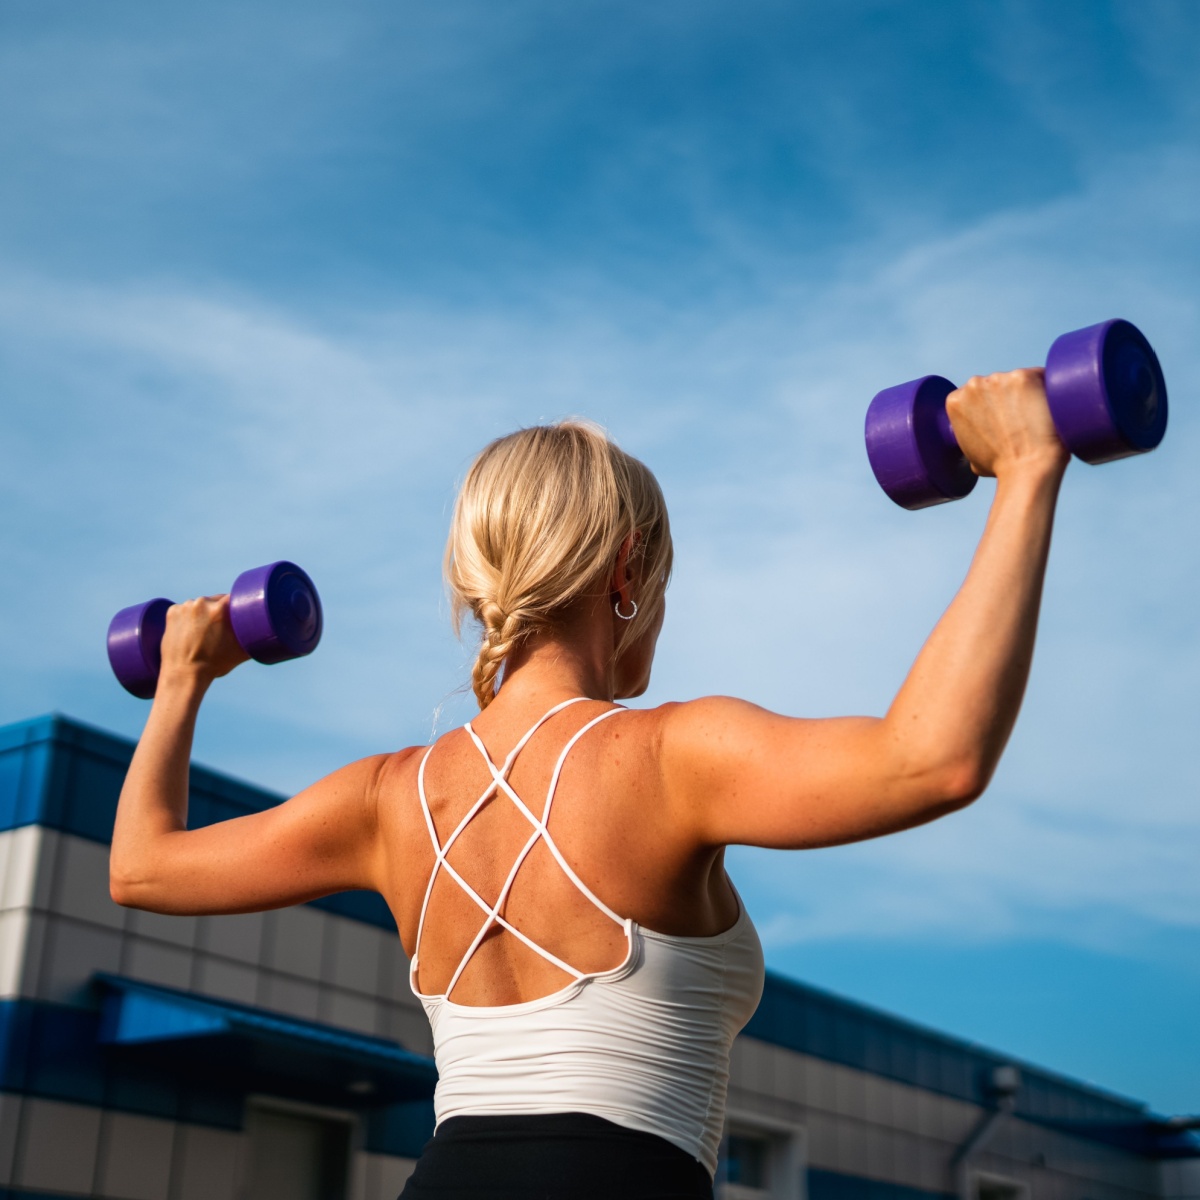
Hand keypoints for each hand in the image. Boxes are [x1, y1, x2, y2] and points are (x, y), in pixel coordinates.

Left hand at [159, 595, 249, 686]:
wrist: (184, 675)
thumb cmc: (215, 664)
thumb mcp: (242, 651)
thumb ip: (256, 638)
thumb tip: (270, 634)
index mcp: (221, 609)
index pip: (234, 597)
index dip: (238, 605)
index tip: (238, 614)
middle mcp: (202, 603)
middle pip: (216, 600)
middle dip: (219, 611)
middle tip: (220, 628)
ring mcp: (184, 607)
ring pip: (200, 605)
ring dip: (203, 613)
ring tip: (203, 632)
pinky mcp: (172, 612)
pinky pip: (184, 609)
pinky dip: (187, 617)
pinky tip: (190, 630)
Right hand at [946, 368, 1069, 481]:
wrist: (1026, 467)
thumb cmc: (1000, 466)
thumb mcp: (970, 450)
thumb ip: (971, 432)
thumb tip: (983, 433)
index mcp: (956, 401)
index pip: (976, 395)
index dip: (991, 407)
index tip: (1003, 420)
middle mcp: (973, 385)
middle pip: (995, 384)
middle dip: (1008, 397)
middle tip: (1021, 419)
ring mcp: (999, 379)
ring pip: (1018, 380)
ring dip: (1026, 393)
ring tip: (1036, 417)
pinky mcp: (1025, 376)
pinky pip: (1040, 376)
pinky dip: (1046, 389)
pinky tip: (1048, 408)